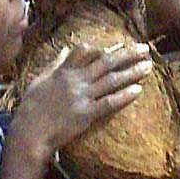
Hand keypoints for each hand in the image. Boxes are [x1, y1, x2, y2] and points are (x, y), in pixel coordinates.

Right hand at [11, 43, 151, 161]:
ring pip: (112, 80)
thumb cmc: (31, 108)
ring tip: (149, 66)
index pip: (86, 51)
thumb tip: (65, 50)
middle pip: (106, 62)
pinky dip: (124, 96)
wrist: (30, 133)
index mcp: (63, 71)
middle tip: (145, 48)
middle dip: (128, 54)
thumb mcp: (40, 80)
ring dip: (132, 72)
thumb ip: (55, 64)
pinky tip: (139, 90)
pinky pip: (109, 103)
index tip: (118, 46)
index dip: (103, 48)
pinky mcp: (86, 114)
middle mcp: (75, 80)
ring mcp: (82, 97)